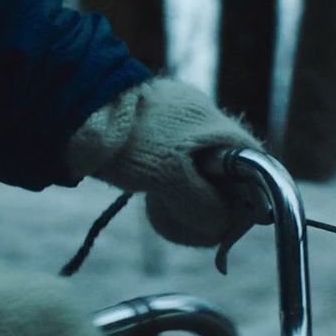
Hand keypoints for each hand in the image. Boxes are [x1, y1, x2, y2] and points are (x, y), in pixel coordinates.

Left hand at [67, 78, 262, 246]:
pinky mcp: (156, 130)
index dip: (251, 199)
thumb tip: (221, 226)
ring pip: (201, 172)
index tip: (233, 223)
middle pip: (230, 173)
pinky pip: (177, 164)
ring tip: (166, 210)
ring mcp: (180, 124)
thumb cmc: (128, 140)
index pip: (257, 166)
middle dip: (217, 203)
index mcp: (217, 126)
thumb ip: (202, 204)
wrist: (79, 109)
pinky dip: (171, 185)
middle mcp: (205, 121)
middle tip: (197, 225)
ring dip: (191, 197)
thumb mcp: (169, 178)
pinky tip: (153, 196)